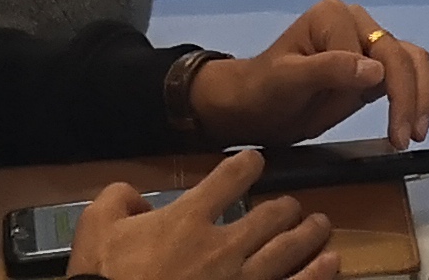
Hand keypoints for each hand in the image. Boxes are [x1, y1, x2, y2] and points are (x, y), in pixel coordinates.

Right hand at [70, 154, 332, 279]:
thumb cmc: (105, 277)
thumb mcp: (96, 226)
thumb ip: (119, 197)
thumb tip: (135, 196)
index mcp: (188, 218)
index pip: (230, 178)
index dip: (248, 164)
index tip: (256, 161)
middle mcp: (222, 246)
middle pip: (269, 216)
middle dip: (285, 207)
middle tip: (293, 206)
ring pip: (288, 251)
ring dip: (308, 236)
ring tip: (322, 226)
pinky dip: (315, 276)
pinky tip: (331, 265)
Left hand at [185, 0, 428, 148]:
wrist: (254, 107)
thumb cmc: (265, 91)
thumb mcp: (288, 80)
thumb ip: (328, 70)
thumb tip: (376, 70)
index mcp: (334, 17)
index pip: (377, 52)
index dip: (392, 92)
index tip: (391, 136)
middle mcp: (356, 23)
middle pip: (401, 55)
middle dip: (412, 98)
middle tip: (409, 139)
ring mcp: (367, 44)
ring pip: (412, 61)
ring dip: (424, 94)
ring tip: (421, 131)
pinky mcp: (373, 67)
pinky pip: (410, 70)